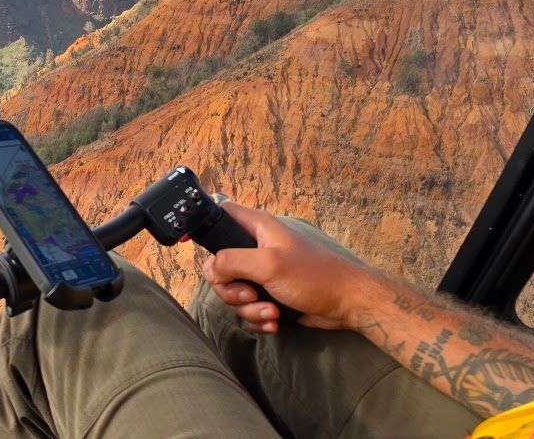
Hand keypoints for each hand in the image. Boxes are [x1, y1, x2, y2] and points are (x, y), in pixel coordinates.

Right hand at [201, 203, 383, 332]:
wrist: (347, 305)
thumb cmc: (315, 276)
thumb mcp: (269, 264)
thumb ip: (232, 261)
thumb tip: (210, 269)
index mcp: (257, 228)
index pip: (219, 213)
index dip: (202, 225)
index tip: (187, 242)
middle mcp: (256, 248)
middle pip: (218, 266)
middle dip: (231, 289)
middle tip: (251, 293)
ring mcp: (262, 273)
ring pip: (233, 292)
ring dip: (249, 309)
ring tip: (272, 310)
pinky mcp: (269, 295)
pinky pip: (248, 309)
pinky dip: (259, 318)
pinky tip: (276, 320)